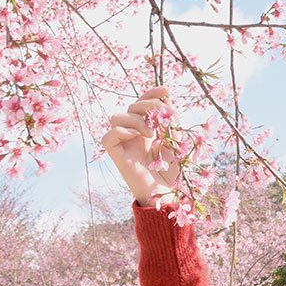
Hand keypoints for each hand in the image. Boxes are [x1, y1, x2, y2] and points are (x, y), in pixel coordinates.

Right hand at [101, 85, 179, 205]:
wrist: (169, 195)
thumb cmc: (174, 173)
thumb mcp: (177, 142)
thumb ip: (171, 122)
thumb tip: (166, 98)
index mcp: (148, 130)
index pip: (143, 104)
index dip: (151, 94)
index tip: (165, 90)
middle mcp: (134, 135)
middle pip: (131, 106)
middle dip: (148, 105)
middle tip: (163, 119)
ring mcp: (124, 144)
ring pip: (116, 116)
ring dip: (136, 119)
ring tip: (152, 134)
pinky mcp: (117, 156)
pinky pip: (108, 136)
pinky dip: (121, 131)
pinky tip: (136, 137)